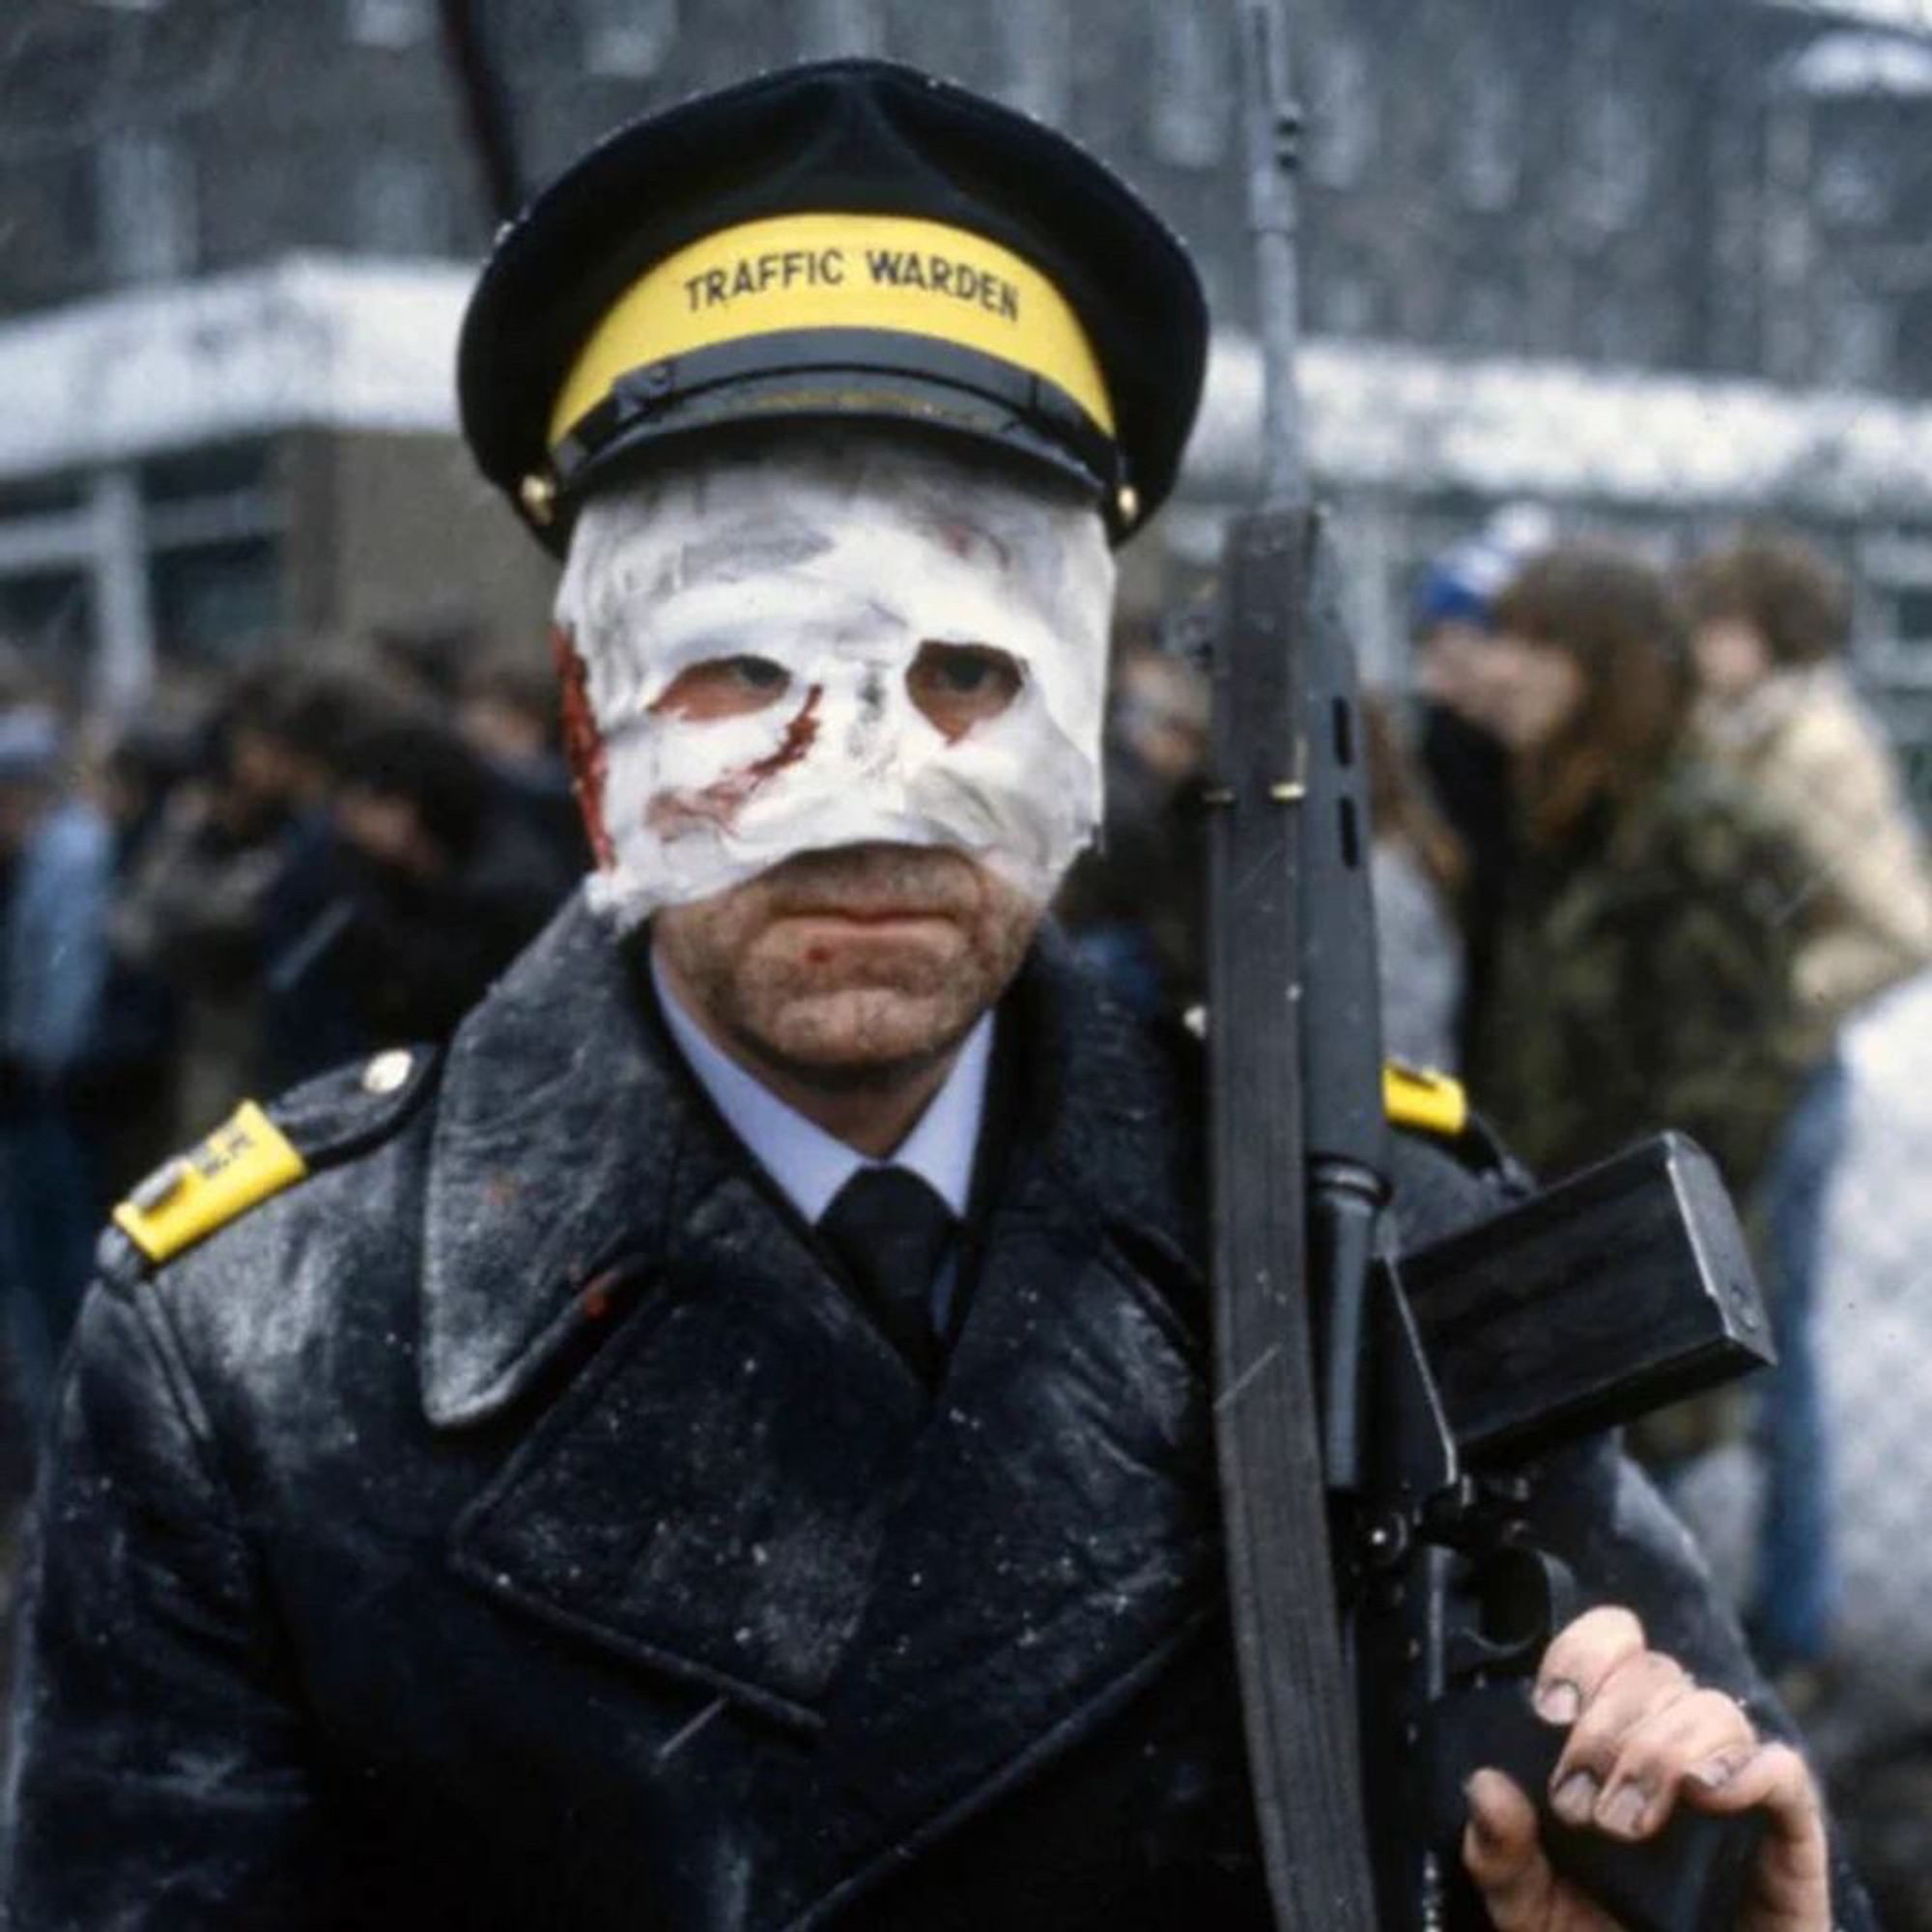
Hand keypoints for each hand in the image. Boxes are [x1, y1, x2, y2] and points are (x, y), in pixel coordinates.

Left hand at [1460, 1607, 1829, 1930]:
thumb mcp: (1530, 1906)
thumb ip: (1500, 1852)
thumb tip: (1484, 1787)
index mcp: (1616, 1737)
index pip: (1612, 1642)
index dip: (1581, 1656)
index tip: (1550, 1711)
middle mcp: (1676, 1746)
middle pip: (1655, 1673)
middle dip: (1604, 1729)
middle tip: (1578, 1805)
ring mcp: (1736, 1786)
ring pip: (1713, 1709)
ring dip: (1659, 1752)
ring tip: (1625, 1825)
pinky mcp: (1790, 1835)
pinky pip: (1784, 1770)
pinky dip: (1745, 1768)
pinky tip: (1706, 1792)